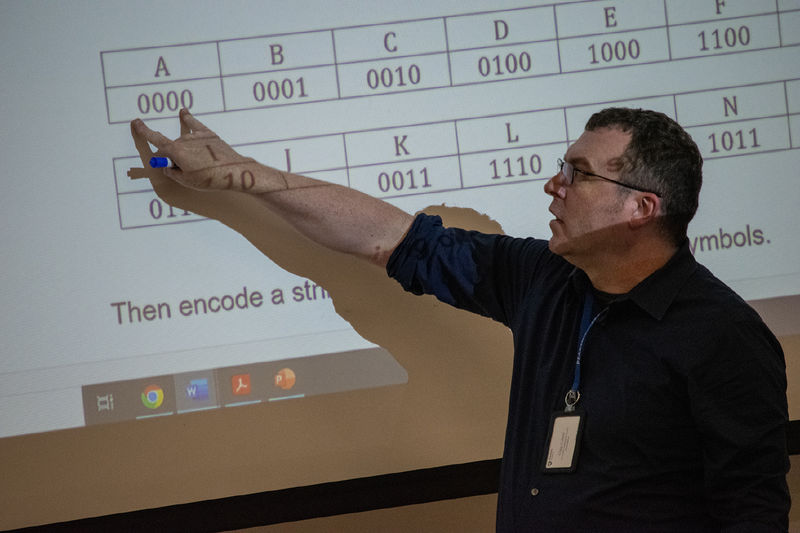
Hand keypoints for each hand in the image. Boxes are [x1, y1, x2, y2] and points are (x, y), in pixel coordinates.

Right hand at [131, 109, 265, 191]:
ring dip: (184, 149)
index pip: (155, 139)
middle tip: (183, 170)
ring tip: (199, 164)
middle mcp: (185, 140)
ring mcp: (197, 136)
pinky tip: (184, 112)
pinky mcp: (209, 134)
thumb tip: (166, 166)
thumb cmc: (210, 179)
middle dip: (171, 157)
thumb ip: (172, 172)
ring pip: (183, 141)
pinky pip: (195, 124)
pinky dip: (189, 119)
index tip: (136, 122)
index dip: (144, 132)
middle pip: (170, 146)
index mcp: (177, 152)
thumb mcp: (187, 181)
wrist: (234, 172)